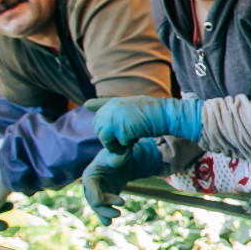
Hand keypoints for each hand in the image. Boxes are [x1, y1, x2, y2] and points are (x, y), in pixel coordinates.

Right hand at [81, 140, 163, 225]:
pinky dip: (105, 217)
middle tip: (121, 207)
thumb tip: (126, 153)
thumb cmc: (116, 154)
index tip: (115, 201)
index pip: (91, 190)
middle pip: (93, 201)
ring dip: (106, 213)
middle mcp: (89, 186)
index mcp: (89, 175)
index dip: (101, 197)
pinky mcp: (104, 198)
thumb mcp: (117, 154)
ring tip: (118, 214)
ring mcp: (96, 193)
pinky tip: (109, 223)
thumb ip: (119, 156)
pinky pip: (102, 209)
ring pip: (98, 207)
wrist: (119, 160)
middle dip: (105, 207)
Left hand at [86, 96, 201, 151]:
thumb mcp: (127, 106)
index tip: (122, 130)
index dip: (108, 131)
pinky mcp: (122, 131)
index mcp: (109, 104)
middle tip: (127, 136)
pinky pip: (120, 144)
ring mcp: (114, 120)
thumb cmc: (149, 111)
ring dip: (118, 144)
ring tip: (131, 138)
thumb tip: (85, 104)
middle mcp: (109, 110)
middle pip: (99, 132)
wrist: (165, 113)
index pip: (97, 123)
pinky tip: (138, 136)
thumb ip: (108, 108)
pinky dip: (129, 144)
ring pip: (106, 140)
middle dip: (111, 139)